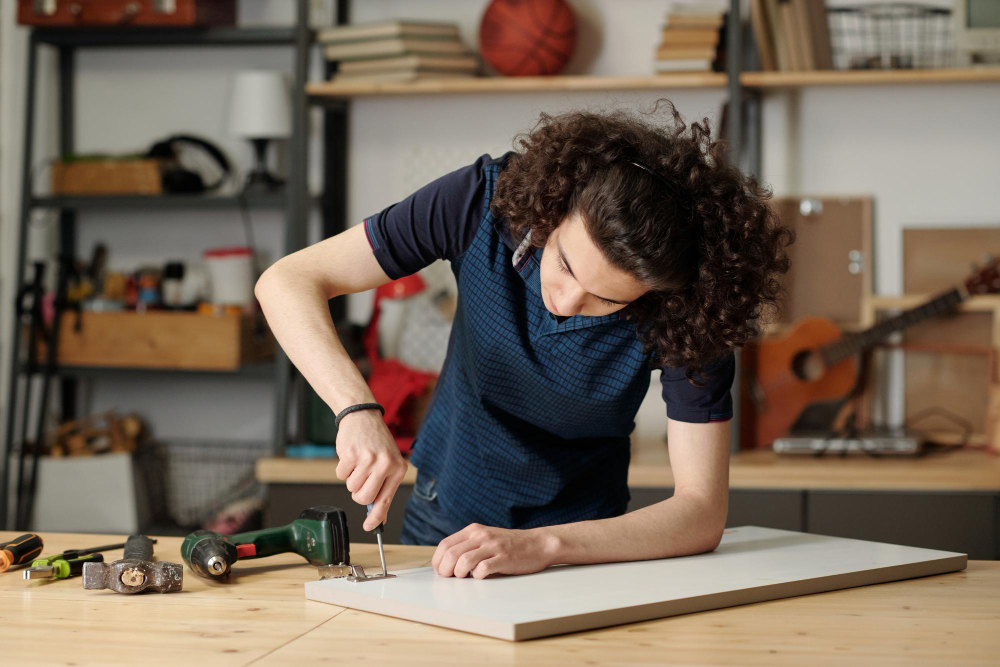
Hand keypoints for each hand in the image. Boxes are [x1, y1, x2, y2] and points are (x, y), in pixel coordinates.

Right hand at [334, 409, 406, 529]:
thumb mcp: (388, 462)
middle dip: (358, 494)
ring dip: (350, 479)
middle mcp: (385, 464)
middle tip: (360, 481)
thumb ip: (384, 488)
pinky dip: (342, 469)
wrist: (363, 416)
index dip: (376, 516)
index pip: (386, 499)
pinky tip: (350, 456)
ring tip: (358, 463)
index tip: (369, 527)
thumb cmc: (376, 443)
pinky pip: (340, 475)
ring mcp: (368, 459)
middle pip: (363, 498)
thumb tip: (378, 517)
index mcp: (398, 468)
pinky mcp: (351, 454)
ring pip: (351, 487)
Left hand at [431, 523, 560, 578]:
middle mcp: (481, 535)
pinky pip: (482, 569)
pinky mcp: (504, 558)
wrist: (537, 544)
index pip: (445, 544)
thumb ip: (468, 545)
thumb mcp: (486, 537)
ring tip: (465, 577)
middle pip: (451, 554)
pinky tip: (482, 576)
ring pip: (463, 561)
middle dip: (445, 570)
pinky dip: (477, 576)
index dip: (438, 560)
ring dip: (459, 574)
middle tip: (449, 578)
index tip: (440, 571)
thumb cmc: (509, 545)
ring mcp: (493, 546)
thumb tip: (446, 563)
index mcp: (474, 530)